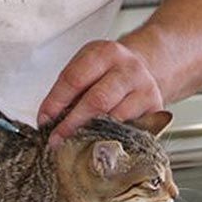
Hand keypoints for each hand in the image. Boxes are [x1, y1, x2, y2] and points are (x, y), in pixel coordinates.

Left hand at [36, 39, 163, 145]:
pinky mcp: (157, 111)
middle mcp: (128, 69)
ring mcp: (146, 90)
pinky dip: (114, 142)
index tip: (44, 121)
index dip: (56, 102)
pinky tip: (100, 148)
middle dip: (73, 124)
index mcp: (104, 53)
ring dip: (92, 136)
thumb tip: (48, 122)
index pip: (74, 79)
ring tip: (75, 148)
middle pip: (97, 100)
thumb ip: (68, 91)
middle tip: (56, 141)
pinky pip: (132, 132)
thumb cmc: (107, 73)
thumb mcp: (86, 68)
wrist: (143, 69)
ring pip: (116, 119)